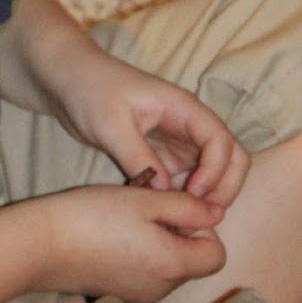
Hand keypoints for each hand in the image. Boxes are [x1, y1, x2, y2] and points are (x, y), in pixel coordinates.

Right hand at [39, 183, 226, 302]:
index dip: (204, 229)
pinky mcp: (118, 294)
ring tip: (126, 220)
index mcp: (173, 266)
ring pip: (167, 267)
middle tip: (147, 209)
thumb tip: (217, 213)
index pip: (216, 255)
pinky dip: (138, 254)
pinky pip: (144, 273)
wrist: (40, 245)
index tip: (175, 210)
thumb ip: (188, 207)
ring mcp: (138, 295)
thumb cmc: (94, 216)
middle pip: (192, 262)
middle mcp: (160, 289)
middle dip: (179, 233)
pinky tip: (112, 236)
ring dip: (158, 242)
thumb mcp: (146, 200)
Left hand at [56, 41, 250, 211]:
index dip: (215, 171)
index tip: (193, 194)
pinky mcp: (164, 156)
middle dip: (225, 187)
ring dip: (207, 196)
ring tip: (184, 221)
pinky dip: (185, 198)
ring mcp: (179, 142)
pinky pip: (187, 180)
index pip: (220, 140)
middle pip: (231, 157)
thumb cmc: (91, 91)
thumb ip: (139, 158)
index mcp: (183, 108)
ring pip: (213, 172)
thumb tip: (165, 193)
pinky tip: (168, 214)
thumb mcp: (111, 126)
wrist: (70, 81)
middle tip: (202, 216)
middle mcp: (189, 125)